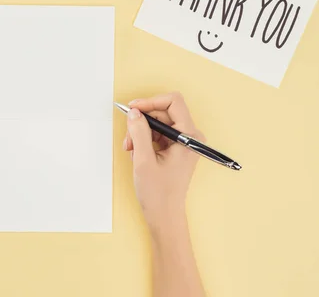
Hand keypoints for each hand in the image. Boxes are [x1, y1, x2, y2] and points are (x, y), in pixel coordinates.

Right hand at [123, 92, 203, 230]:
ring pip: (158, 123)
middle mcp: (190, 137)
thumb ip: (139, 132)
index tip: (133, 109)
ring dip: (141, 132)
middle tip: (128, 137)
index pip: (173, 102)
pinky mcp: (176, 149)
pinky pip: (158, 134)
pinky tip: (137, 154)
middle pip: (163, 112)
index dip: (150, 101)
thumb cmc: (158, 193)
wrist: (165, 216)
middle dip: (142, 121)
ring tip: (131, 150)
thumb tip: (134, 112)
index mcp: (189, 136)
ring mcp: (184, 143)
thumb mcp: (143, 159)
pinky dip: (145, 140)